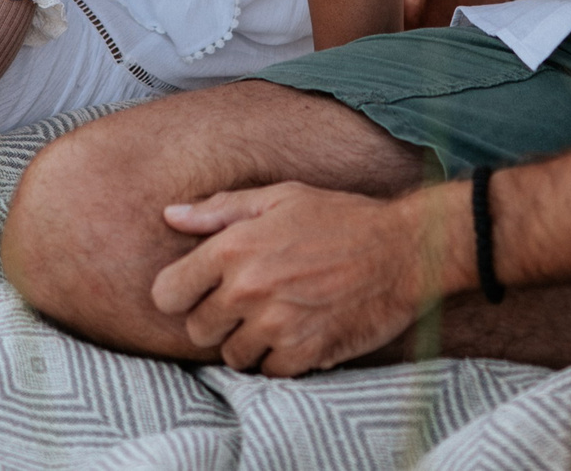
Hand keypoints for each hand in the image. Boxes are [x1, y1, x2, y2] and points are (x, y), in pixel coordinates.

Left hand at [150, 182, 464, 375]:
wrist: (404, 251)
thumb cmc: (341, 218)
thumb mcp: (280, 198)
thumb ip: (219, 210)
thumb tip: (170, 215)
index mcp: (233, 248)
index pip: (167, 293)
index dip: (180, 292)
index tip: (201, 289)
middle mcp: (248, 290)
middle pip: (197, 329)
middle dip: (216, 317)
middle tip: (246, 301)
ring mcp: (276, 326)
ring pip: (232, 355)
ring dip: (248, 340)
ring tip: (276, 315)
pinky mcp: (305, 353)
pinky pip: (269, 371)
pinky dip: (280, 358)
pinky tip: (299, 331)